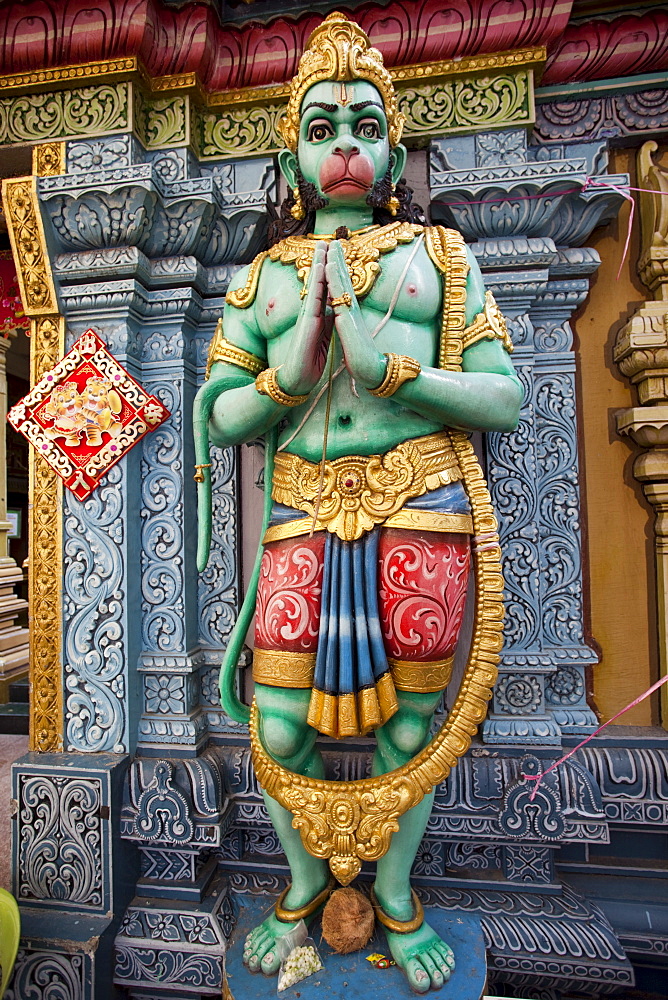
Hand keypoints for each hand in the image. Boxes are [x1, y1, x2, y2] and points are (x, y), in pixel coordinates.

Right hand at [277, 241, 331, 395]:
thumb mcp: (323, 339)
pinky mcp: (307, 322)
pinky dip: (316, 281)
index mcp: (316, 317)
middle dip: (321, 261)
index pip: (323, 290)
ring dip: (318, 264)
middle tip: (326, 241)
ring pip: (314, 285)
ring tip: (322, 246)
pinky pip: (313, 297)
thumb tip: (332, 312)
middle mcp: (310, 312)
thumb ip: (326, 324)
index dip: (327, 272)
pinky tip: (319, 268)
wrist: (298, 379)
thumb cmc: (309, 362)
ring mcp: (307, 315)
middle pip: (317, 282)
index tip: (332, 255)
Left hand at [325, 240, 385, 389]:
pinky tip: (330, 265)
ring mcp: (350, 312)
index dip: (339, 272)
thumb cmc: (361, 358)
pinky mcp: (347, 318)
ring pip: (341, 282)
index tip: (334, 256)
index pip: (343, 289)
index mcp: (349, 314)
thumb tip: (342, 317)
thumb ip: (347, 324)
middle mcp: (351, 309)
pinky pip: (338, 293)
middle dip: (339, 259)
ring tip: (332, 245)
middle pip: (344, 279)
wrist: (370, 371)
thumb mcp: (350, 337)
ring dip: (336, 262)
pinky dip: (333, 278)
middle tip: (335, 240)